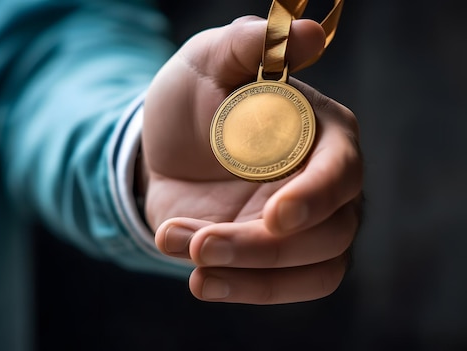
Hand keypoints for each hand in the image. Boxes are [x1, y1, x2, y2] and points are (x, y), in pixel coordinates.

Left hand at [141, 16, 362, 303]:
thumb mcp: (207, 62)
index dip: (315, 198)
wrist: (162, 152)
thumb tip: (306, 34)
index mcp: (322, 133)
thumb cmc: (193, 102)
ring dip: (247, 274)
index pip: (342, 171)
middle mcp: (325, 183)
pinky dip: (244, 290)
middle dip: (260, 247)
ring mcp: (306, 226)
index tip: (274, 216)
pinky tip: (198, 280)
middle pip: (328, 233)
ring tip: (181, 249)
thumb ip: (248, 44)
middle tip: (198, 242)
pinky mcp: (276, 257)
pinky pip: (284, 288)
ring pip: (310, 269)